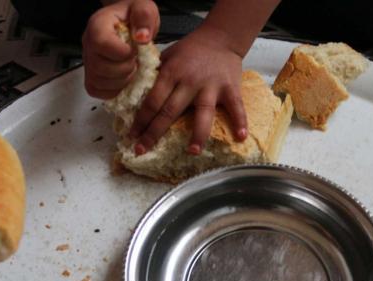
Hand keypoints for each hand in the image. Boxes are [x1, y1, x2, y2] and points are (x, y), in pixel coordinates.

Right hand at [83, 0, 159, 98]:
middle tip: (135, 61)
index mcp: (97, 25)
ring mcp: (87, 62)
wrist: (127, 22)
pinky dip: (114, 90)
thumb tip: (142, 37)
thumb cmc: (133, 16)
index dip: (122, 52)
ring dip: (121, 81)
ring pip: (98, 82)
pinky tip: (124, 79)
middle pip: (100, 67)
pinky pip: (97, 91)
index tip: (135, 49)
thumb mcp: (143, 8)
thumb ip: (144, 17)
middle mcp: (88, 44)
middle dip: (125, 69)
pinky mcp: (91, 77)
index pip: (102, 43)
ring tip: (130, 69)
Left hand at [130, 23, 247, 154]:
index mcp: (171, 73)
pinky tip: (240, 138)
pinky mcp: (230, 88)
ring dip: (198, 133)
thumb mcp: (168, 56)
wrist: (221, 37)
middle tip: (142, 150)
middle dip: (154, 133)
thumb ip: (156, 75)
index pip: (152, 101)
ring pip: (203, 113)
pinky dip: (240, 121)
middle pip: (170, 111)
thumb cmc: (190, 50)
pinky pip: (236, 107)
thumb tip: (136, 95)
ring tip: (192, 152)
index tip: (132, 137)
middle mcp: (190, 81)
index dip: (141, 120)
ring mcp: (211, 86)